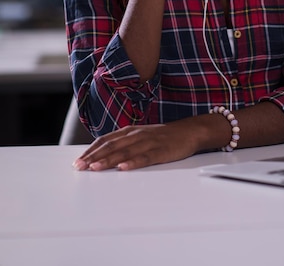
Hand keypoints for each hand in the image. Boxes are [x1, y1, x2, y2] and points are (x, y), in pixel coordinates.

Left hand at [72, 121, 198, 170]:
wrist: (189, 131)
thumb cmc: (163, 136)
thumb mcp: (140, 136)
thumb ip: (124, 143)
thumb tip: (103, 155)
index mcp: (130, 131)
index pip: (106, 140)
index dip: (91, 150)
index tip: (78, 161)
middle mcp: (137, 135)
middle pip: (112, 145)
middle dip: (94, 157)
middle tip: (80, 167)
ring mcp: (148, 142)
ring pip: (125, 151)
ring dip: (109, 160)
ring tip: (95, 168)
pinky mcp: (160, 151)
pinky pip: (145, 157)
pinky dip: (133, 162)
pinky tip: (124, 168)